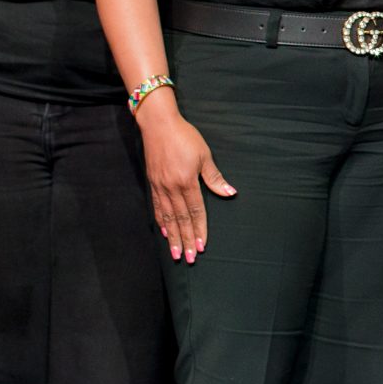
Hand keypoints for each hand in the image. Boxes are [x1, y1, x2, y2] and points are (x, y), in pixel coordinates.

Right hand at [138, 97, 234, 261]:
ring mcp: (160, 187)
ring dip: (173, 237)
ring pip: (168, 218)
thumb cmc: (185, 137)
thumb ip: (214, 177)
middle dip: (186, 240)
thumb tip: (230, 192)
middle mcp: (172, 188)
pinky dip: (162, 222)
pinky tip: (165, 232)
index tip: (202, 246)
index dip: (199, 229)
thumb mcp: (204, 155)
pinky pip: (157, 207)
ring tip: (176, 253)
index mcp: (187, 182)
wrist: (158, 125)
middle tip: (189, 258)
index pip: (196, 211)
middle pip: (181, 219)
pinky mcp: (153, 183)